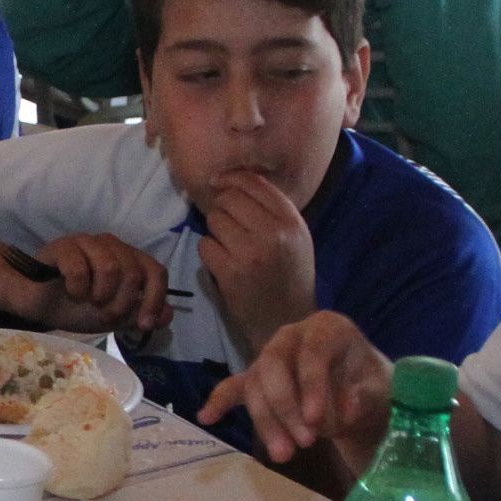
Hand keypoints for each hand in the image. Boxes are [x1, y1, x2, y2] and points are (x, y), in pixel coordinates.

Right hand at [21, 232, 171, 333]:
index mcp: (128, 259)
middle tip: (104, 314)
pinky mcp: (64, 246)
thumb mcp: (113, 318)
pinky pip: (80, 269)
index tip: (143, 324)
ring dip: (100, 296)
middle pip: (133, 273)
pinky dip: (76, 289)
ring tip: (87, 302)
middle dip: (121, 303)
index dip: (154, 299)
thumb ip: (138, 315)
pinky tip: (69, 292)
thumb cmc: (75, 307)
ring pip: (110, 268)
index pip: (156, 272)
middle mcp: (112, 246)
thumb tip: (169, 314)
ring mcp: (88, 242)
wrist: (37, 303)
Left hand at [193, 169, 315, 353]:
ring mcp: (251, 252)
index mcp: (292, 221)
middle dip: (222, 208)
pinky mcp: (230, 272)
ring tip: (230, 247)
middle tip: (229, 226)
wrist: (288, 321)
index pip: (254, 182)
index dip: (231, 179)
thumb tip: (233, 180)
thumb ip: (271, 209)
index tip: (219, 184)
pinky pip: (205, 245)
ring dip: (216, 231)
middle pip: (229, 198)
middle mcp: (274, 232)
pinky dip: (209, 252)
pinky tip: (223, 263)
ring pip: (214, 220)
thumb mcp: (295, 238)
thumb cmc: (289, 276)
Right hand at [200, 311, 391, 466]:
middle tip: (305, 444)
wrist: (365, 392)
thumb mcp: (381, 390)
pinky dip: (220, 401)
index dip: (311, 386)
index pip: (312, 352)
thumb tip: (345, 409)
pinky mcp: (259, 378)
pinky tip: (207, 418)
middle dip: (284, 408)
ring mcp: (271, 357)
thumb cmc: (372, 385)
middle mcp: (293, 337)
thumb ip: (364, 397)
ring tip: (284, 456)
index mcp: (327, 328)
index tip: (316, 422)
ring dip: (265, 420)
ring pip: (255, 384)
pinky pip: (235, 387)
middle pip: (273, 367)